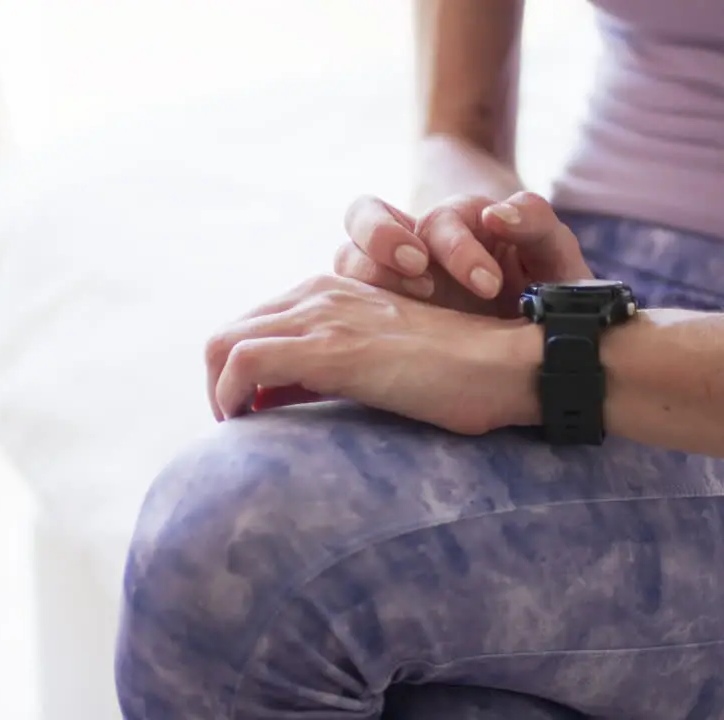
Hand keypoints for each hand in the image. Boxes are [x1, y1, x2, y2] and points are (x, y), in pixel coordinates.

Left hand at [204, 274, 536, 433]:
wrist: (503, 365)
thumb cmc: (460, 377)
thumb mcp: (387, 361)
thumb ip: (342, 367)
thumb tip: (290, 401)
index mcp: (335, 291)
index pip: (256, 325)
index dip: (245, 373)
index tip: (262, 413)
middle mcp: (321, 293)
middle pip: (229, 332)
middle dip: (222, 384)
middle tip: (245, 427)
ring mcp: (323, 316)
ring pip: (223, 344)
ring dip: (220, 393)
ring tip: (245, 431)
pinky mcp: (328, 348)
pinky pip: (243, 362)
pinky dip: (231, 397)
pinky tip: (253, 425)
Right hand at [334, 191, 592, 317]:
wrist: (533, 326)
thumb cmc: (543, 281)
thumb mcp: (552, 250)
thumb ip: (536, 222)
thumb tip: (497, 214)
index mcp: (458, 224)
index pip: (443, 220)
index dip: (460, 249)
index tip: (489, 286)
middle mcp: (414, 243)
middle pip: (366, 214)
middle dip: (384, 237)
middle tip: (417, 266)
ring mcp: (389, 277)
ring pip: (348, 255)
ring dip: (369, 272)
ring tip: (410, 300)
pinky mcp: (377, 312)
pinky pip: (344, 301)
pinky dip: (350, 307)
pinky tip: (379, 331)